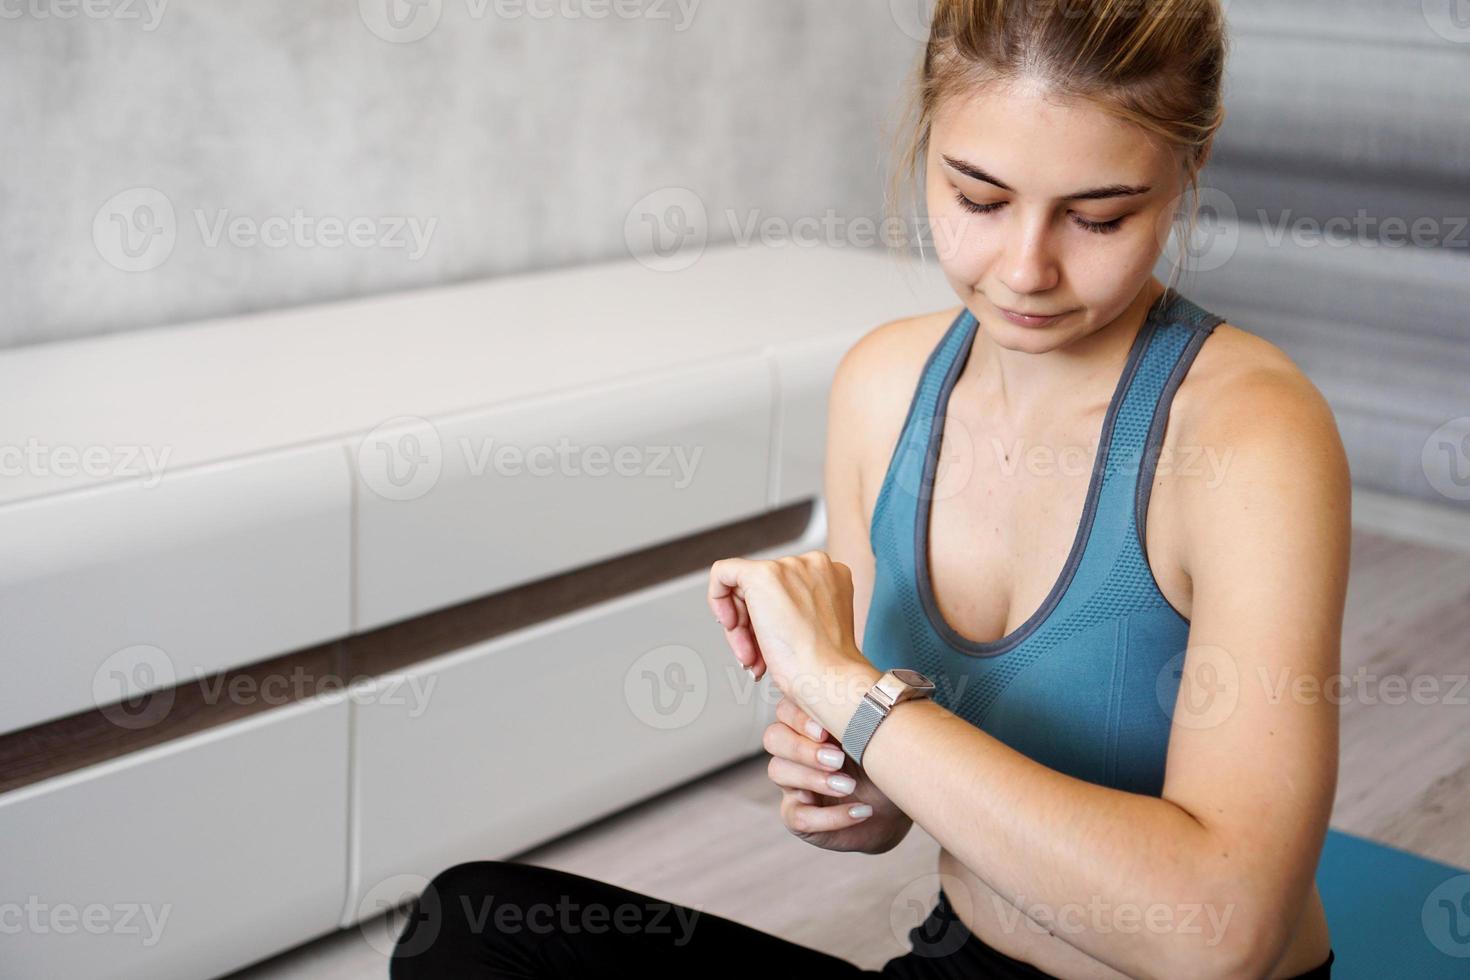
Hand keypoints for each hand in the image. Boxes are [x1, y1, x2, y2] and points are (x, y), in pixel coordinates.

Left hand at [707, 550, 874, 730]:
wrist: (827, 678)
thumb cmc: (824, 669)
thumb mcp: (814, 633)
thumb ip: (795, 614)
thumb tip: (768, 621)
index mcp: (831, 577)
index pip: (785, 592)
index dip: (771, 621)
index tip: (770, 646)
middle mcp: (812, 566)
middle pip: (763, 590)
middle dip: (753, 628)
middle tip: (754, 658)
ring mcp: (788, 567)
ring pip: (744, 589)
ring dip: (741, 629)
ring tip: (751, 658)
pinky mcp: (761, 574)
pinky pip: (723, 572)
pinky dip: (717, 599)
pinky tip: (728, 625)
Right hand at [765, 693, 911, 854]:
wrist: (904, 802)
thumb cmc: (887, 761)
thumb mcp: (879, 735)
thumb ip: (861, 713)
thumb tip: (858, 692)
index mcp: (812, 723)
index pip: (786, 710)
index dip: (798, 718)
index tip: (826, 732)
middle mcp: (796, 749)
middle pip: (774, 738)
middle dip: (803, 748)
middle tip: (838, 759)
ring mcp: (794, 784)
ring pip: (778, 771)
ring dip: (814, 778)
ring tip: (850, 786)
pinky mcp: (799, 816)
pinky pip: (799, 816)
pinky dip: (831, 816)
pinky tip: (861, 811)